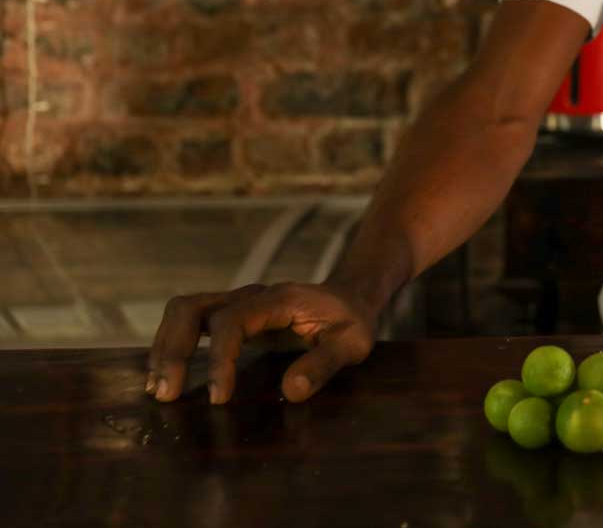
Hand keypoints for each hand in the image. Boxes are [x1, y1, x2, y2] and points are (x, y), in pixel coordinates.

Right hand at [146, 282, 377, 404]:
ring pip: (184, 310)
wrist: (351, 297)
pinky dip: (170, 345)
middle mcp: (251, 296)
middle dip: (174, 350)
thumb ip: (325, 364)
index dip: (219, 359)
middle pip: (192, 308)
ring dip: (164, 346)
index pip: (233, 321)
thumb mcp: (353, 344)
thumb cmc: (352, 321)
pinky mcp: (230, 314)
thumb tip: (290, 391)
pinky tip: (164, 376)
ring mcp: (237, 302)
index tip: (218, 397)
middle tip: (167, 394)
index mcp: (278, 299)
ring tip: (158, 389)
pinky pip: (189, 321)